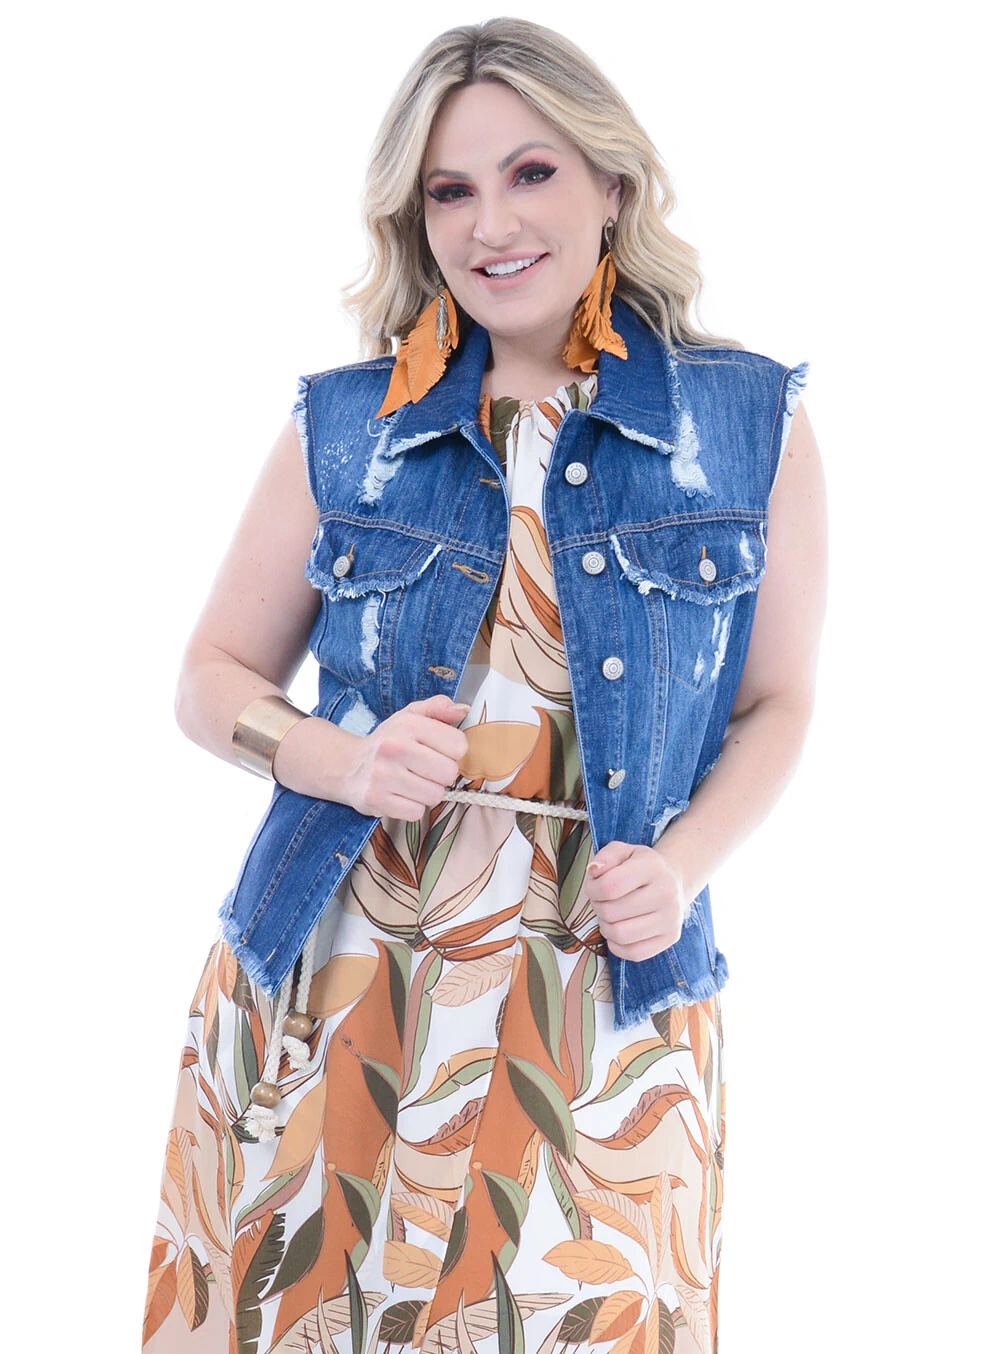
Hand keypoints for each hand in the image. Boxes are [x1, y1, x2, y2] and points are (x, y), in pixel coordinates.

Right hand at [339, 693, 469, 820]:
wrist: (348, 765)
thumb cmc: (387, 741)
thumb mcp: (410, 716)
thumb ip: (438, 708)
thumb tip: (463, 710)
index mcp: (408, 724)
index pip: (458, 745)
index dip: (453, 752)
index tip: (438, 752)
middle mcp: (394, 748)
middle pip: (449, 772)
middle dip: (441, 775)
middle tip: (425, 770)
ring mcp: (384, 775)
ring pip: (435, 795)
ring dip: (428, 792)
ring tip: (413, 783)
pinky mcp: (377, 800)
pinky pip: (416, 812)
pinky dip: (412, 807)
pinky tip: (401, 795)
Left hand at [585, 840, 688, 960]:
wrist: (672, 882)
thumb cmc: (639, 867)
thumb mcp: (623, 852)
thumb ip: (605, 856)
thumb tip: (594, 870)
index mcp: (652, 867)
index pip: (610, 886)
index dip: (592, 889)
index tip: (593, 887)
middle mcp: (666, 893)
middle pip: (612, 912)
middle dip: (598, 908)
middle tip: (602, 902)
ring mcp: (671, 918)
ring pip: (621, 935)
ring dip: (606, 927)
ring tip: (610, 916)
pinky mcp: (671, 938)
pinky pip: (633, 953)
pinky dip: (618, 945)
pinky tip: (619, 930)